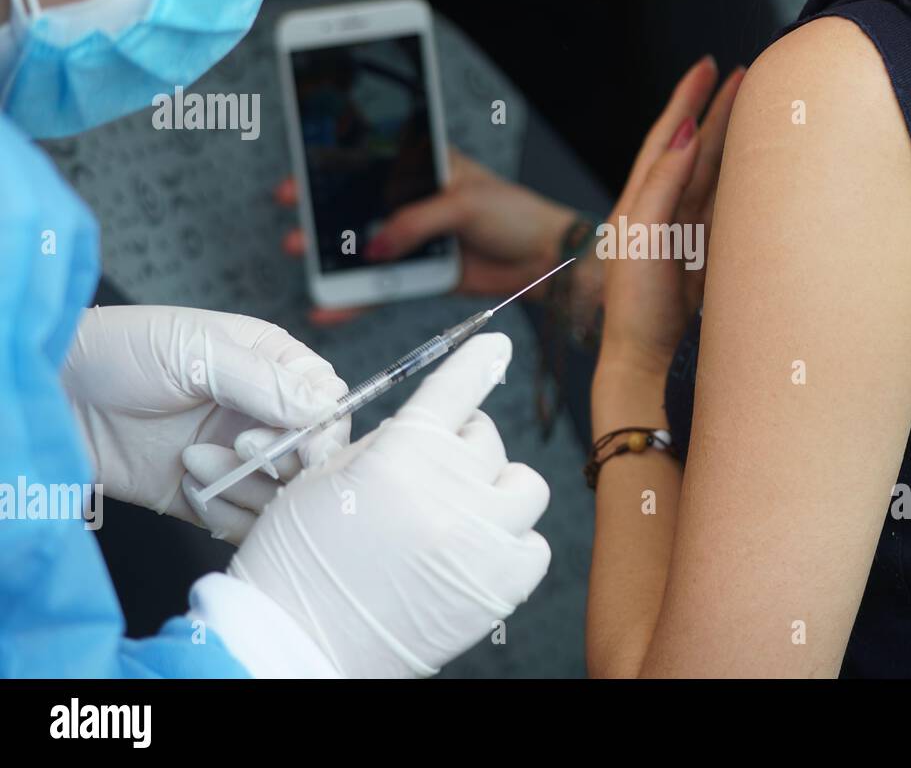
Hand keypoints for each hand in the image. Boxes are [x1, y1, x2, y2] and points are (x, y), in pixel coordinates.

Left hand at [63, 305, 349, 542]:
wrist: (54, 395)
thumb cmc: (117, 352)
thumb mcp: (196, 350)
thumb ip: (263, 381)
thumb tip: (322, 406)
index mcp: (270, 365)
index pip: (327, 403)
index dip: (325, 430)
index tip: (309, 448)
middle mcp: (260, 413)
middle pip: (312, 455)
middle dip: (284, 460)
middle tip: (245, 450)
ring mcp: (236, 457)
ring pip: (280, 494)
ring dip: (245, 487)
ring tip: (196, 463)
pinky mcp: (208, 496)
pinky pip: (242, 522)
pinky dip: (224, 514)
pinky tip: (188, 486)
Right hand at [229, 333, 551, 677]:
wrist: (294, 644)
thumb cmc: (297, 563)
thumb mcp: (325, 478)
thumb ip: (387, 442)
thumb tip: (433, 426)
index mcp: (404, 452)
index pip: (458, 386)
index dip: (479, 360)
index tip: (496, 348)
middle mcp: (451, 490)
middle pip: (487, 438)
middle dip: (461, 445)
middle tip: (433, 474)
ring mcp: (481, 540)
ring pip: (524, 486)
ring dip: (497, 490)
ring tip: (463, 512)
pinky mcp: (499, 586)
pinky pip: (534, 544)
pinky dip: (511, 543)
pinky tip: (476, 553)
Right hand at [278, 148, 578, 324]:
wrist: (543, 257)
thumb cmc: (515, 214)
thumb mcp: (464, 204)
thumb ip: (416, 222)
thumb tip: (376, 245)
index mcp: (423, 169)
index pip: (369, 165)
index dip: (333, 170)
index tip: (301, 180)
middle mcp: (413, 202)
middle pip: (358, 209)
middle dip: (322, 218)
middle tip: (294, 226)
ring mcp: (415, 239)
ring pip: (365, 249)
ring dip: (333, 258)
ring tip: (303, 259)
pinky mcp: (422, 274)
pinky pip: (382, 286)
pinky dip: (358, 297)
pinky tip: (332, 305)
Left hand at [599, 55, 744, 378]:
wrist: (650, 365)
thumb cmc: (636, 306)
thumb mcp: (640, 234)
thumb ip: (662, 182)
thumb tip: (687, 131)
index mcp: (640, 202)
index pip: (669, 137)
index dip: (688, 99)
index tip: (707, 65)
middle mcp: (668, 213)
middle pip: (700, 149)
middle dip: (722, 110)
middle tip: (749, 74)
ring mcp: (694, 235)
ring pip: (721, 175)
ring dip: (740, 140)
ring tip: (764, 107)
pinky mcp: (716, 258)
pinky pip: (736, 209)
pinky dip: (752, 182)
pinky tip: (771, 165)